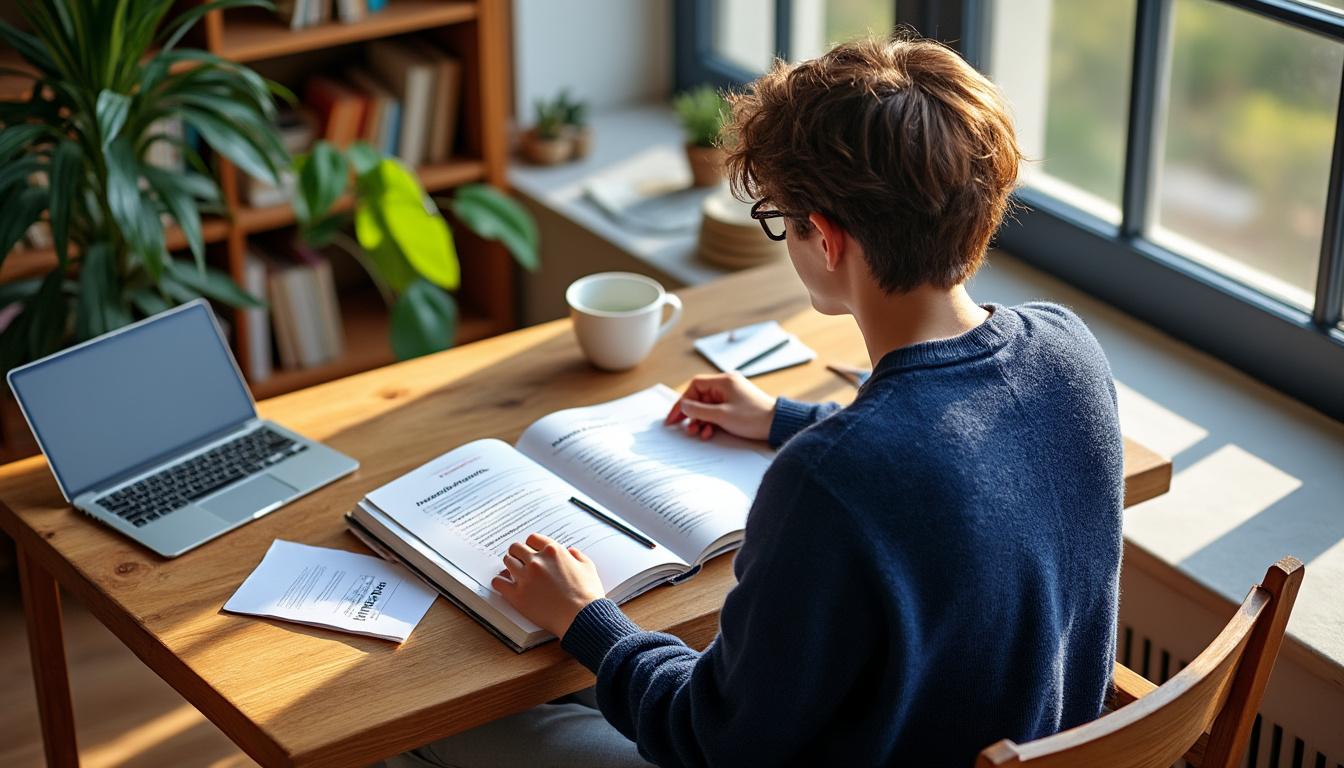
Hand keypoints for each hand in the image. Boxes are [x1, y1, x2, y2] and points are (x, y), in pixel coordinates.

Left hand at [491, 533, 605, 637]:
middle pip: (516, 548)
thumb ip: (577, 555)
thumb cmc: (587, 595)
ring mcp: (525, 577)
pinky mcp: (517, 595)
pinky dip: (500, 582)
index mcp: (553, 551)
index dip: (531, 545)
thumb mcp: (588, 567)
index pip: (532, 539)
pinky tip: (504, 584)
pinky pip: (498, 582)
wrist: (581, 617)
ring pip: (507, 562)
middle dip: (518, 553)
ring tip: (513, 572)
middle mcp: (537, 561)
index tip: (531, 551)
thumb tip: (570, 551)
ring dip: (510, 565)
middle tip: (519, 561)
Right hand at [664, 372, 776, 440]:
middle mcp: (727, 385)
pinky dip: (710, 422)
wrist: (777, 425)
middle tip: (679, 426)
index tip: (674, 416)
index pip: (695, 386)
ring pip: (707, 406)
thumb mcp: (721, 416)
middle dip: (690, 413)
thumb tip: (683, 407)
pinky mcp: (736, 406)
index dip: (682, 401)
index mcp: (723, 381)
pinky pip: (717, 412)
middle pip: (700, 397)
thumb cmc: (753, 417)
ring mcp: (732, 396)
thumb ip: (699, 411)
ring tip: (696, 432)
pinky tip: (708, 432)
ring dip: (700, 420)